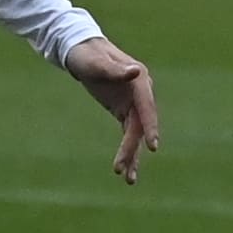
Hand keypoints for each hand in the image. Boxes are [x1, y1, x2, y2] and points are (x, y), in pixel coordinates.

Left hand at [66, 37, 158, 183]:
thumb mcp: (97, 62)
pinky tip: (124, 170)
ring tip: (129, 181)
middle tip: (125, 171)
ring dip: (132, 156)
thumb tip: (136, 72)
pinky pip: (128, 135)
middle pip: (139, 126)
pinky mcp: (124, 111)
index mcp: (139, 80)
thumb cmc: (87, 54)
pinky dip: (127, 151)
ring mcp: (133, 104)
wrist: (80, 51)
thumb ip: (116, 69)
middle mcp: (141, 93)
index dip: (150, 126)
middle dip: (133, 149)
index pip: (147, 107)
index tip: (152, 145)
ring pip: (135, 135)